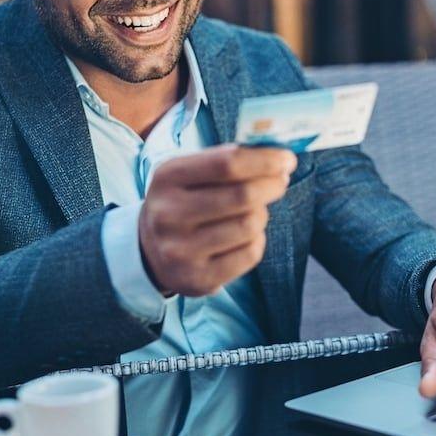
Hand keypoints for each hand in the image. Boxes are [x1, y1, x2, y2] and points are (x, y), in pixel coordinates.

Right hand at [139, 144, 296, 296]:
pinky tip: (247, 236)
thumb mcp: (189, 173)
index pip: (227, 163)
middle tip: (281, 181)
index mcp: (167, 178)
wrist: (149, 252)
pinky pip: (250, 254)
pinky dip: (257, 240)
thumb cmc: (182, 202)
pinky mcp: (198, 278)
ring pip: (250, 225)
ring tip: (255, 211)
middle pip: (243, 195)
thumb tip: (277, 157)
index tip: (286, 159)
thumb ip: (226, 160)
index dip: (265, 160)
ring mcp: (181, 250)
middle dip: (272, 185)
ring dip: (262, 214)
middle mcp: (169, 214)